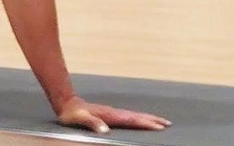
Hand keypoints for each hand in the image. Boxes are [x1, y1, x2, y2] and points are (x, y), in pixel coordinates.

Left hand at [56, 95, 170, 133]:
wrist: (67, 102)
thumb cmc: (72, 113)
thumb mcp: (79, 118)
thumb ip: (92, 123)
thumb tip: (105, 130)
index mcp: (110, 115)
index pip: (131, 120)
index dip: (145, 123)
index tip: (158, 126)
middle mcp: (114, 112)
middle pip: (137, 116)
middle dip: (152, 120)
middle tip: (167, 123)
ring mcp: (113, 112)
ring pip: (134, 115)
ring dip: (148, 118)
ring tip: (160, 121)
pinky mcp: (110, 113)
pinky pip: (129, 116)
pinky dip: (139, 118)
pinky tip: (141, 120)